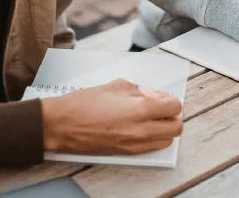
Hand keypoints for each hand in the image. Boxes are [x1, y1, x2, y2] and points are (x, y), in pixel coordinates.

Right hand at [40, 79, 182, 154]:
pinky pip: (152, 146)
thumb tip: (152, 94)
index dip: (168, 99)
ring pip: (167, 140)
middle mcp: (142, 130)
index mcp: (141, 109)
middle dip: (171, 115)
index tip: (157, 96)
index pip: (174, 107)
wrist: (62, 125)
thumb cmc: (83, 104)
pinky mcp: (127, 152)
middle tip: (158, 107)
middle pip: (176, 127)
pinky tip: (139, 126)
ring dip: (164, 128)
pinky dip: (153, 137)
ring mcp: (135, 143)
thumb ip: (139, 89)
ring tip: (149, 117)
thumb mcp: (115, 86)